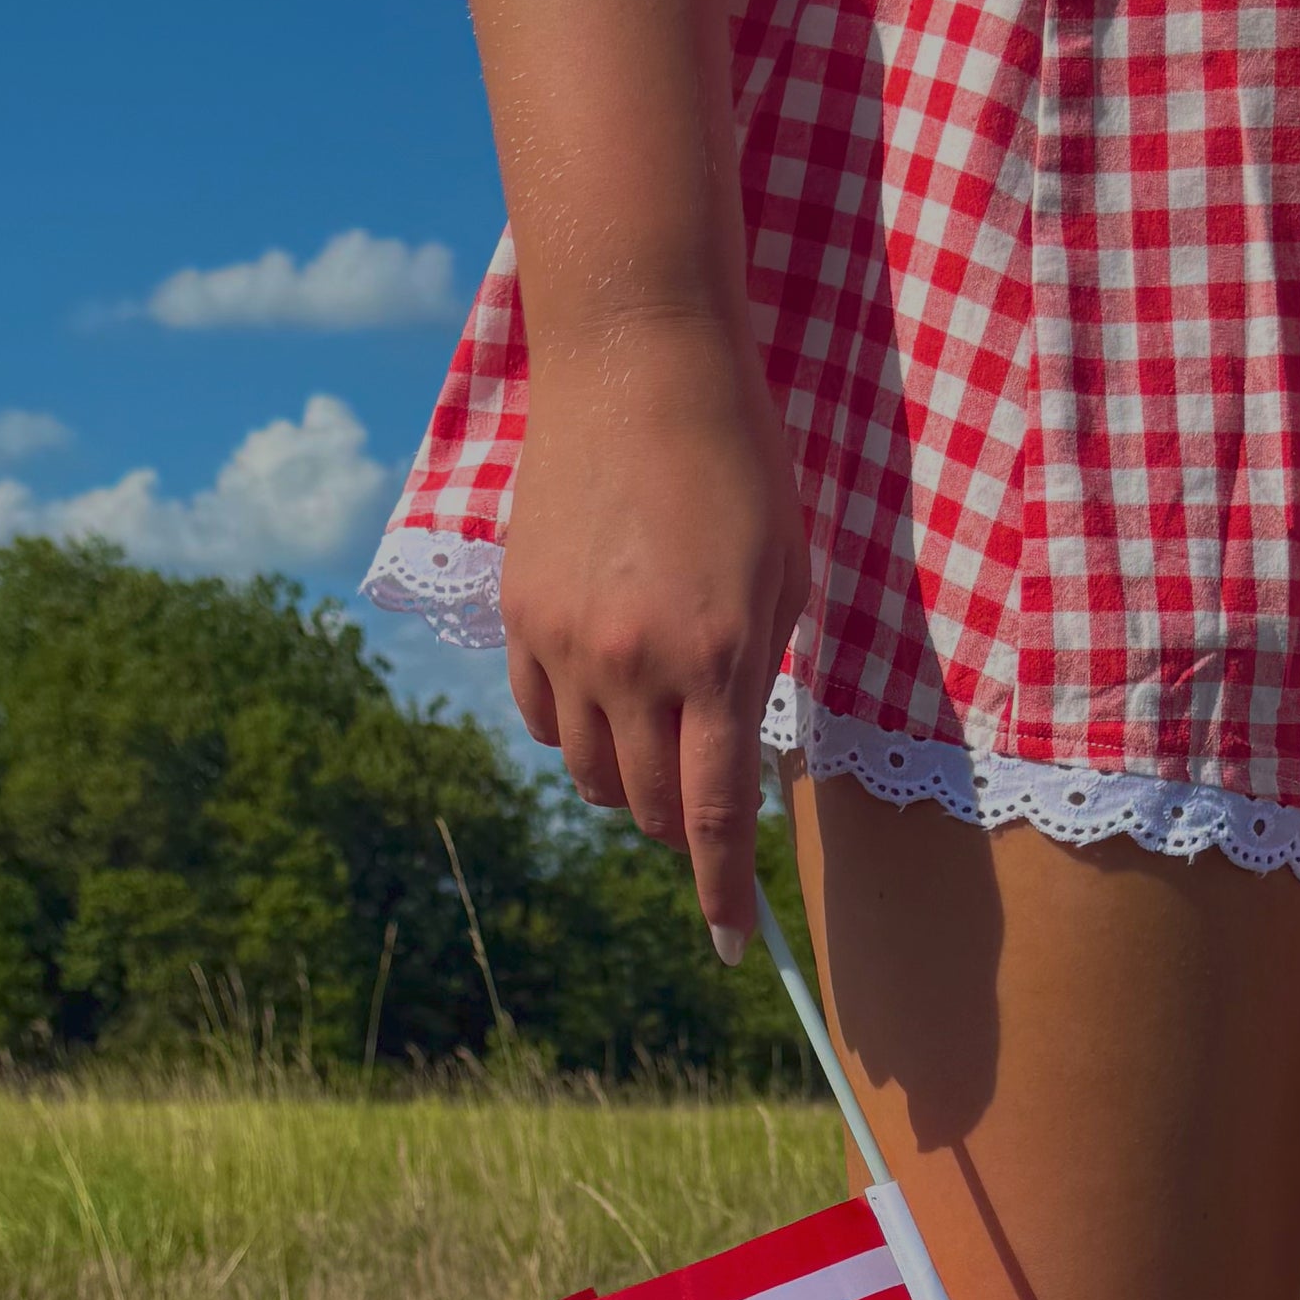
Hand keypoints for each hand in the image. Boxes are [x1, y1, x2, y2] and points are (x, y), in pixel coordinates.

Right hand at [500, 312, 809, 960]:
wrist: (638, 356)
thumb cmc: (739, 457)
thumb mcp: (784, 573)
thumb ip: (759, 678)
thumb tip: (736, 770)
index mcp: (716, 658)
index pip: (715, 817)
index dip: (726, 893)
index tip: (734, 944)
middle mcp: (631, 665)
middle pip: (642, 808)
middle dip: (679, 826)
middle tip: (704, 800)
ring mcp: (562, 642)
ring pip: (583, 771)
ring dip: (624, 779)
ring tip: (656, 730)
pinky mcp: (516, 613)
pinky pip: (536, 717)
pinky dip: (571, 728)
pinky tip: (603, 690)